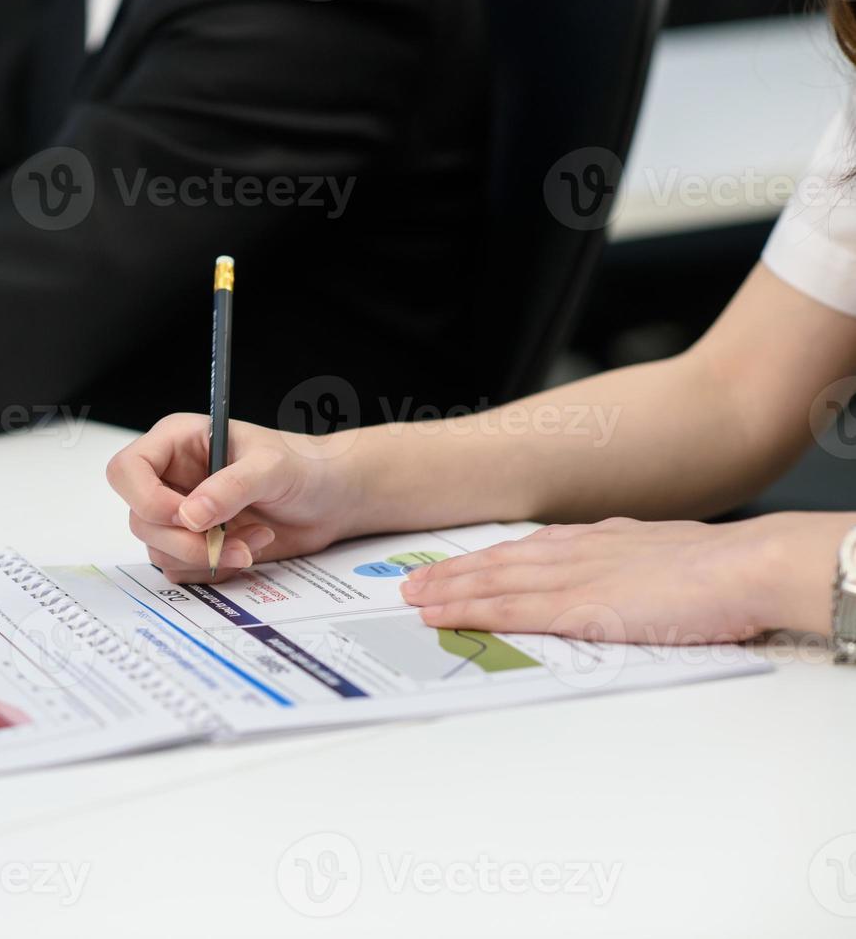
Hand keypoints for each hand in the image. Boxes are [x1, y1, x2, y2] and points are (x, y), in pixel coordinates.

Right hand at [106, 413, 363, 581]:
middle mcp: (171, 478)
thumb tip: (190, 515)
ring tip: (251, 540)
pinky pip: (181, 569)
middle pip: (140, 518)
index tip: (184, 516)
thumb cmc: (304, 465)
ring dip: (205, 556)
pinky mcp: (195, 544)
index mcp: (177, 442)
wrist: (330, 500)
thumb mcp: (272, 467)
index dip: (144, 498)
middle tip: (226, 541)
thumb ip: (230, 487)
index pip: (127, 469)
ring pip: (158, 549)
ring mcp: (181, 513)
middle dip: (184, 540)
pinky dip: (214, 568)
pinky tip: (247, 548)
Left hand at [400, 514, 846, 643]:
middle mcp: (576, 553)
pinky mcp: (576, 607)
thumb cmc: (722, 570)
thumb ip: (636, 569)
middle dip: (452, 573)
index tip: (458, 566)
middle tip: (413, 582)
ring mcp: (572, 578)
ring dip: (447, 591)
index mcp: (599, 541)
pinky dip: (468, 611)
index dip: (487, 559)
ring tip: (412, 599)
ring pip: (492, 582)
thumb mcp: (666, 560)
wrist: (745, 566)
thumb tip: (627, 583)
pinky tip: (441, 616)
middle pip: (498, 562)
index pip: (528, 550)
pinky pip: (507, 609)